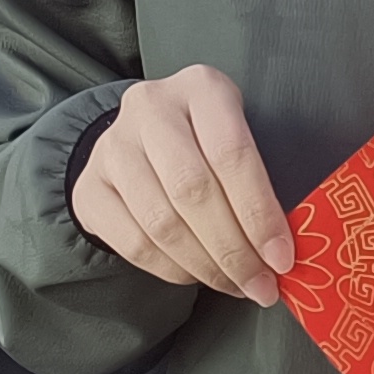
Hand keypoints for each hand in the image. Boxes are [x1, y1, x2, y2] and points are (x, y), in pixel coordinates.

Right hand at [72, 63, 298, 305]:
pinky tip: (197, 275)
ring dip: (205, 266)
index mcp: (200, 87)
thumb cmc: (206, 140)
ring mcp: (113, 146)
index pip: (232, 154)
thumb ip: (262, 178)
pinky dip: (172, 269)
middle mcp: (150, 108)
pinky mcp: (89, 186)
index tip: (281, 258)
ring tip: (235, 285)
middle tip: (260, 285)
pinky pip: (134, 243)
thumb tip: (284, 248)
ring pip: (162, 222)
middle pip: (193, 190)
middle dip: (234, 250)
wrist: (140, 137)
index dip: (259, 213)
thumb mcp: (238, 133)